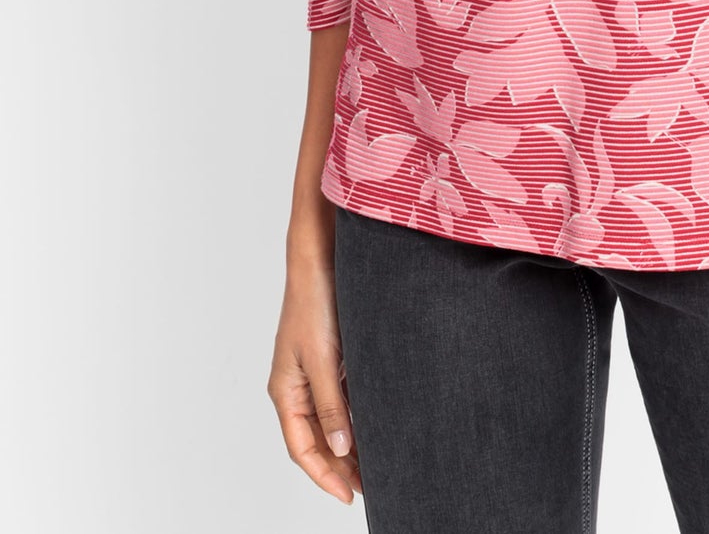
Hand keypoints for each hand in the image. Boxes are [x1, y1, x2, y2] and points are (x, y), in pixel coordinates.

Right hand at [267, 257, 362, 504]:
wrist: (321, 259)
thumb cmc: (314, 303)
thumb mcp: (323, 359)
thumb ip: (331, 404)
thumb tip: (342, 447)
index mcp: (286, 391)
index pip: (302, 448)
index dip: (324, 475)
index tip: (348, 496)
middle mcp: (296, 386)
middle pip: (316, 439)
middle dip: (339, 466)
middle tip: (369, 487)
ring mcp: (313, 373)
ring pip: (330, 421)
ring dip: (349, 444)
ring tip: (375, 466)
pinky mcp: (330, 358)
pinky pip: (340, 399)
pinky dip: (355, 417)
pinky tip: (373, 427)